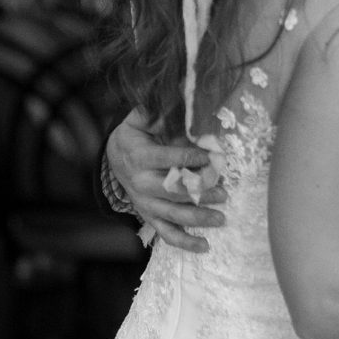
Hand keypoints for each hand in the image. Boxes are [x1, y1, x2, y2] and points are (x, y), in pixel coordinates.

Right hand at [107, 108, 223, 251]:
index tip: (212, 158)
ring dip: (198, 218)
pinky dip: (184, 242)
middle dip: (199, 193)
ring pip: (172, 215)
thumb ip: (159, 110)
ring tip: (221, 218)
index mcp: (139, 157)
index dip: (190, 158)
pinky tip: (204, 246)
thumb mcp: (140, 119)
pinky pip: (166, 233)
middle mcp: (140, 183)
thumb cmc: (135, 136)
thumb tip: (183, 92)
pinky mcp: (149, 216)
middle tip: (224, 193)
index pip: (168, 159)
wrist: (114, 159)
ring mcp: (145, 203)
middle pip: (172, 191)